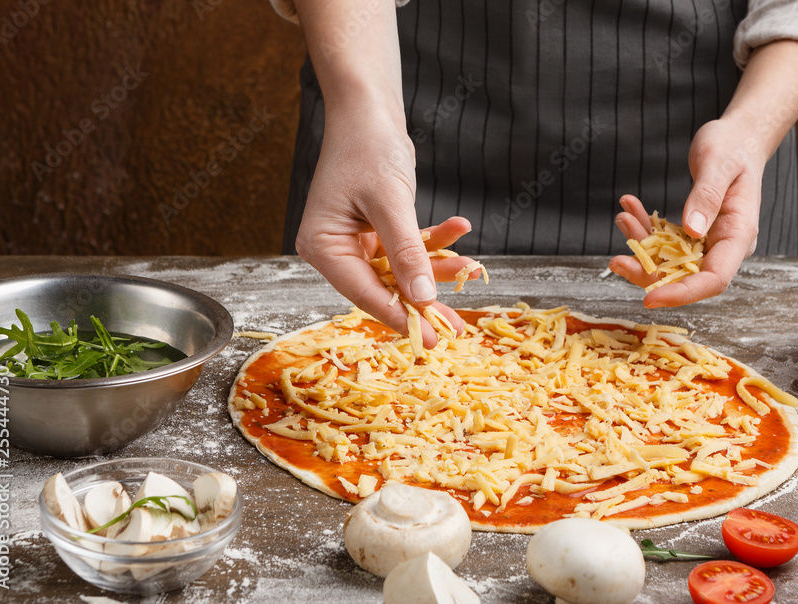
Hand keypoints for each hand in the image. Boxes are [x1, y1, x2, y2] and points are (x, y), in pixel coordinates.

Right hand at [294, 103, 478, 347]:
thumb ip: (407, 251)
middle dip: (424, 299)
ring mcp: (357, 242)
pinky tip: (460, 227)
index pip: (364, 293)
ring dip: (438, 267)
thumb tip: (423, 296)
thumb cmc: (368, 148)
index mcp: (324, 247)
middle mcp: (336, 250)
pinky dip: (435, 241)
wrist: (369, 111)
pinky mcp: (377, 232)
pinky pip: (409, 247)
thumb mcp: (390, 202)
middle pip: (384, 288)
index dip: (399, 315)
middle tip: (454, 327)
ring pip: (402, 270)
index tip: (428, 337)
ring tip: (473, 267)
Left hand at [610, 118, 763, 307]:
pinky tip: (629, 208)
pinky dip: (644, 229)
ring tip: (623, 217)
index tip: (650, 298)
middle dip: (647, 272)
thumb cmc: (733, 147)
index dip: (682, 293)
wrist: (737, 138)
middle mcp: (724, 246)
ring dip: (641, 246)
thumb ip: (707, 196)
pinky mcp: (693, 234)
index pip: (714, 279)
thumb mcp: (719, 164)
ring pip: (669, 261)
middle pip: (686, 277)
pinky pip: (664, 242)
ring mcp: (708, 242)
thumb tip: (692, 231)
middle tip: (616, 261)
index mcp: (739, 235)